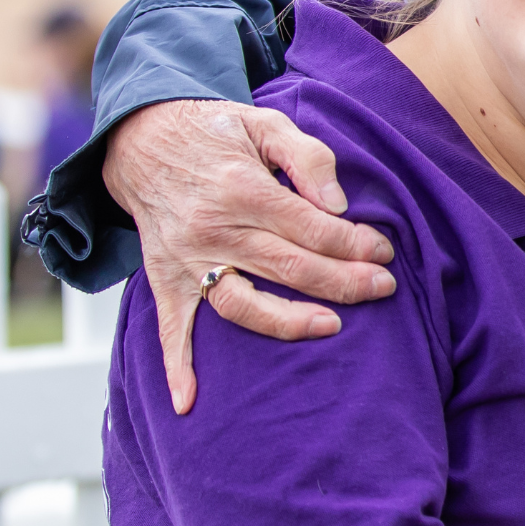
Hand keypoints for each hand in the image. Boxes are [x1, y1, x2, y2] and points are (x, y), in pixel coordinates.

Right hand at [104, 100, 396, 413]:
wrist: (141, 139)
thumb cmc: (216, 132)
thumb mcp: (266, 124)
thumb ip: (308, 157)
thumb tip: (338, 205)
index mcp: (243, 189)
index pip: (311, 227)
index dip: (353, 243)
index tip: (383, 252)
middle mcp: (214, 229)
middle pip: (290, 268)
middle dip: (345, 283)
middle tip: (383, 288)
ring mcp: (188, 260)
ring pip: (242, 304)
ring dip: (289, 322)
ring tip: (333, 327)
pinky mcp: (166, 279)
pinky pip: (170, 328)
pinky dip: (177, 366)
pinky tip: (190, 401)